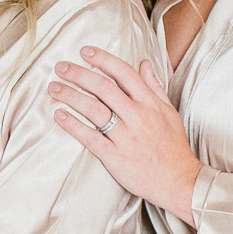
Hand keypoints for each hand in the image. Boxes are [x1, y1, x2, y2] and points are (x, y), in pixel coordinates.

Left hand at [48, 47, 201, 220]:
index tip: (85, 52)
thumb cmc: (173, 146)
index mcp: (150, 103)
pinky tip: (59, 115)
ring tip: (53, 87)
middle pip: (104, 88)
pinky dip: (73, 125)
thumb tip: (144, 63)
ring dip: (70, 96)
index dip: (103, 59)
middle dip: (79, 74)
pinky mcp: (115, 156)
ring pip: (94, 110)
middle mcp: (137, 116)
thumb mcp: (169, 112)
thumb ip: (154, 86)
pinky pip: (90, 138)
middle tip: (60, 67)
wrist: (179, 181)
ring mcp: (126, 137)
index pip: (124, 73)